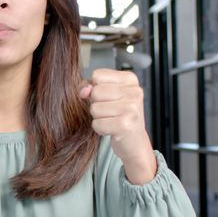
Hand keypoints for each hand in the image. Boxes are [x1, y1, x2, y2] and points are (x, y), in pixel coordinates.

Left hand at [79, 69, 157, 183]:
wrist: (134, 142)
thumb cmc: (121, 116)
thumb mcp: (108, 95)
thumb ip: (92, 87)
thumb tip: (83, 91)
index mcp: (130, 79)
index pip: (97, 75)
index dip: (96, 88)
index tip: (108, 98)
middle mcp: (134, 91)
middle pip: (95, 91)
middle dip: (97, 104)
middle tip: (111, 112)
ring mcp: (131, 108)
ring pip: (94, 108)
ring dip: (99, 118)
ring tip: (112, 120)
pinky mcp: (125, 125)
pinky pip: (97, 124)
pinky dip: (100, 129)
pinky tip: (112, 129)